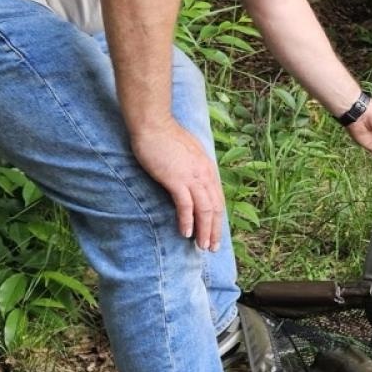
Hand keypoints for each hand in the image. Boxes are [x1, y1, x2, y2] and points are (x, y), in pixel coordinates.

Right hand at [130, 119, 223, 249]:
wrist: (153, 124)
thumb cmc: (166, 137)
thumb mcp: (188, 154)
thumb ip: (193, 169)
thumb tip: (193, 183)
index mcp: (208, 169)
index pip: (217, 199)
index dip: (218, 219)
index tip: (215, 234)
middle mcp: (205, 174)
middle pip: (215, 208)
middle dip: (215, 230)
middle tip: (212, 248)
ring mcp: (192, 177)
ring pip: (204, 210)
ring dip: (204, 230)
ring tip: (201, 246)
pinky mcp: (176, 179)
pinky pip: (186, 205)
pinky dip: (187, 220)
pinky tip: (186, 233)